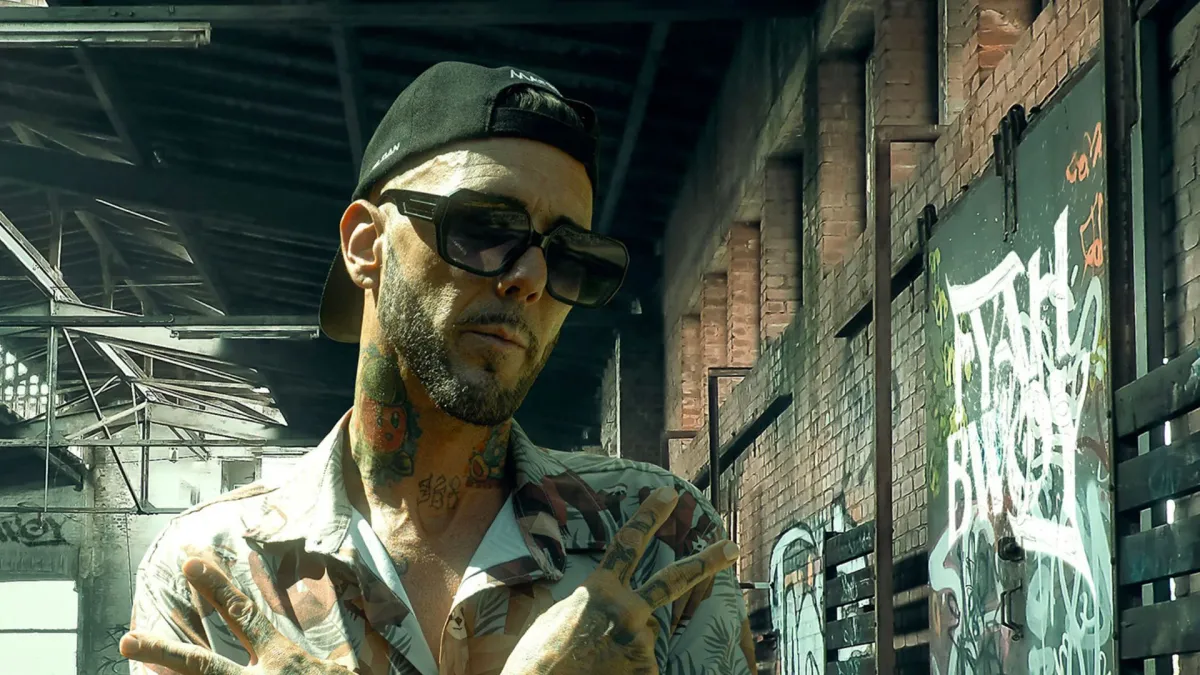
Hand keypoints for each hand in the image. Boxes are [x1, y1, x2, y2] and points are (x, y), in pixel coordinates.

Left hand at [121, 559, 354, 674]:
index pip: (244, 617)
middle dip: (162, 651)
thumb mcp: (347, 671)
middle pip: (201, 666)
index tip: (191, 562)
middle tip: (126, 639)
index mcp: (282, 660)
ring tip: (132, 664)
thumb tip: (362, 625)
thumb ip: (343, 654)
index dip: (217, 587)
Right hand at [500, 485, 739, 674]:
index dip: (649, 516)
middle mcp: (626, 610)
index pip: (628, 544)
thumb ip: (584, 604)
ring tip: (596, 662)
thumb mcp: (553, 617)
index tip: (668, 493)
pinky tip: (604, 674)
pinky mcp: (647, 670)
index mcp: (599, 590)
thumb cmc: (536, 659)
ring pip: (644, 636)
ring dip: (626, 647)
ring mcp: (640, 641)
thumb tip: (593, 603)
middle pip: (674, 580)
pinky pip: (643, 666)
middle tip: (731, 546)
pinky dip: (628, 670)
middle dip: (706, 562)